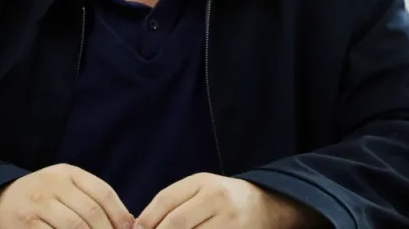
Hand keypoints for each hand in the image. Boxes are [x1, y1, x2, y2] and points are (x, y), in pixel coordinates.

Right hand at [0, 163, 134, 228]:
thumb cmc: (40, 199)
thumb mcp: (64, 187)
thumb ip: (92, 199)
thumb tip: (129, 223)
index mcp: (66, 173)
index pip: (103, 193)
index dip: (121, 216)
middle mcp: (50, 185)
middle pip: (91, 214)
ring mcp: (35, 205)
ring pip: (75, 228)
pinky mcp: (24, 225)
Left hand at [135, 173, 320, 228]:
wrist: (267, 205)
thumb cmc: (223, 198)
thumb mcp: (200, 189)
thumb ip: (173, 202)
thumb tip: (141, 225)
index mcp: (204, 183)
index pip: (166, 200)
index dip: (146, 220)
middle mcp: (218, 200)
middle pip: (177, 224)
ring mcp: (230, 223)